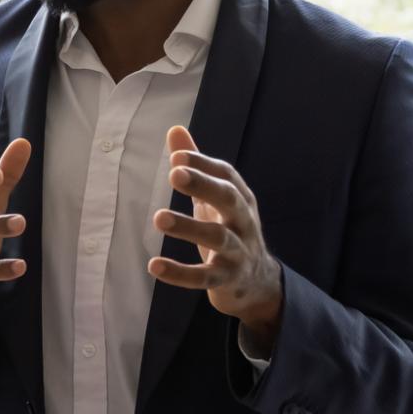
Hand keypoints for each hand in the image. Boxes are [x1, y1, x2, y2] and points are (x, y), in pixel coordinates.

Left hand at [147, 126, 283, 353]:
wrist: (258, 283)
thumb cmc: (230, 231)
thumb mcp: (215, 198)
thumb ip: (196, 166)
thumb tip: (175, 130)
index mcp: (241, 199)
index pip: (226, 175)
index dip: (203, 164)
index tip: (177, 155)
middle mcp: (244, 222)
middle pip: (229, 199)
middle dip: (204, 185)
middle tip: (174, 174)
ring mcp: (238, 252)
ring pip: (217, 237)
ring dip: (189, 227)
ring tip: (159, 218)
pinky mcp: (227, 279)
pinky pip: (204, 277)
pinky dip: (180, 273)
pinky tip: (154, 265)